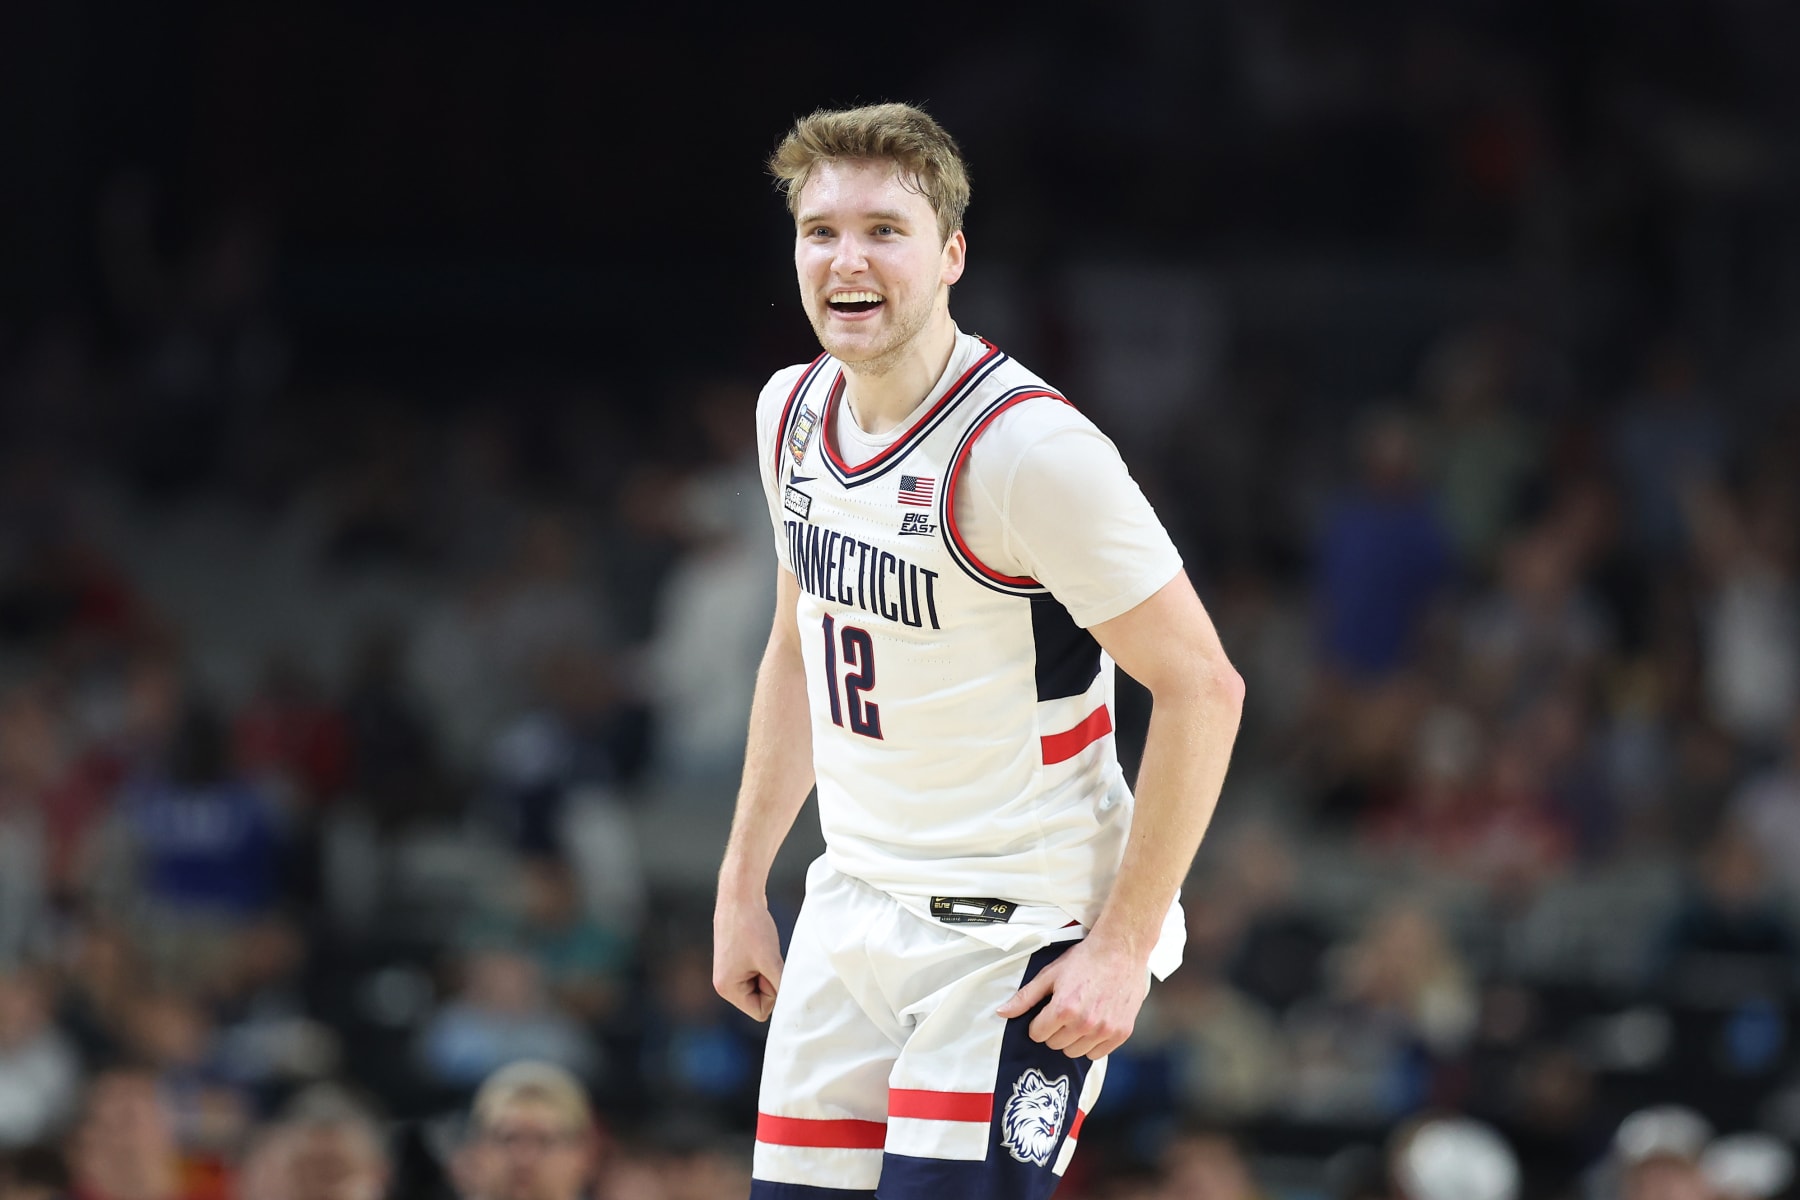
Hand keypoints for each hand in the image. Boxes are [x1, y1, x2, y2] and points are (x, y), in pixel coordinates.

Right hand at [712, 898, 784, 1020]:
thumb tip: (791, 1000)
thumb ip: (780, 985)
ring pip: (760, 985)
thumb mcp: (770, 960)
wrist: (740, 895)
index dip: (772, 993)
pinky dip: (765, 962)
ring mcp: (729, 971)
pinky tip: (761, 945)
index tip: (770, 970)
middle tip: (767, 958)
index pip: (760, 1011)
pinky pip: (757, 972)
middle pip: (759, 999)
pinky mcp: (735, 959)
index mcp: (727, 989)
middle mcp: (724, 984)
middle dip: (769, 982)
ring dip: (768, 970)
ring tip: (764, 950)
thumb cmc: (752, 926)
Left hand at [995, 938, 1147, 1058]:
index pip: (1037, 1034)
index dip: (1039, 1022)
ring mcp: (1105, 1030)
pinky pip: (1097, 1054)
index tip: (1048, 1011)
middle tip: (1065, 1011)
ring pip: (1075, 1052)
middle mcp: (1084, 1023)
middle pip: (1055, 1045)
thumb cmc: (1084, 959)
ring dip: (1073, 1039)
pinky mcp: (1122, 1033)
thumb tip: (1001, 1013)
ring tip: (1080, 1016)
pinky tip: (1095, 1023)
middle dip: (1055, 1030)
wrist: (1121, 949)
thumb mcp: (1050, 974)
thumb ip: (1025, 997)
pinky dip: (1093, 1043)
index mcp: (1063, 1008)